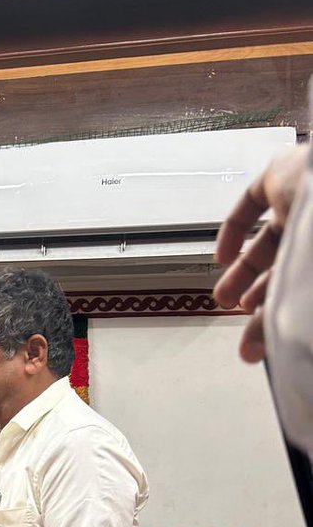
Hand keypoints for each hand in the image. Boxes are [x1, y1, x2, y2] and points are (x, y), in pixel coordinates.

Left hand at [214, 143, 309, 361]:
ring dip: (244, 271)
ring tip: (225, 299)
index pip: (305, 281)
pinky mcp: (283, 172)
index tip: (265, 337)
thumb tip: (252, 355)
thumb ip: (281, 321)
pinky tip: (221, 257)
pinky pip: (253, 201)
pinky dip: (234, 230)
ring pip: (269, 238)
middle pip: (289, 263)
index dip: (285, 310)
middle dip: (264, 294)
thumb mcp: (303, 289)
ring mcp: (305, 197)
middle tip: (243, 315)